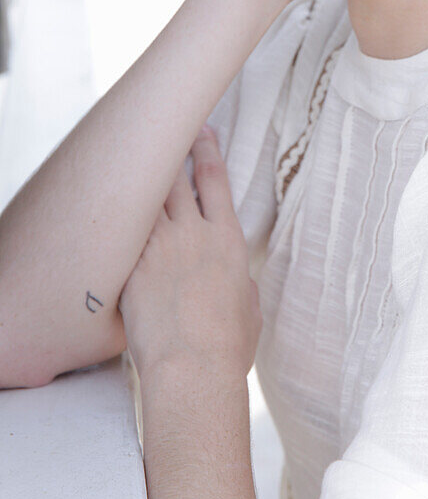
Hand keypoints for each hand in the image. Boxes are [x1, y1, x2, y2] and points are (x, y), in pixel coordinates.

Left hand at [118, 125, 261, 382]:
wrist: (193, 367)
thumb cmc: (228, 346)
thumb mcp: (249, 305)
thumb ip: (238, 279)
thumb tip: (233, 277)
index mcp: (226, 238)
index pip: (215, 180)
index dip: (207, 150)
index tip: (201, 131)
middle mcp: (192, 233)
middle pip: (175, 178)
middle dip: (169, 150)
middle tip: (162, 132)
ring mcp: (158, 248)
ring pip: (145, 197)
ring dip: (140, 179)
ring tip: (131, 162)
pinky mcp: (131, 268)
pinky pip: (122, 232)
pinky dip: (116, 216)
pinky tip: (108, 208)